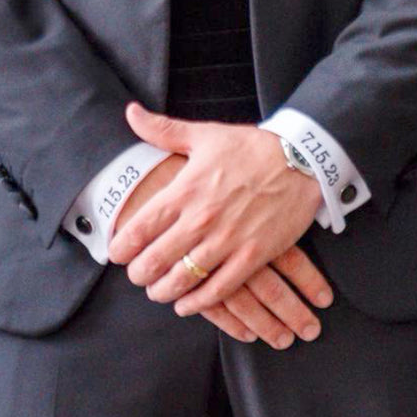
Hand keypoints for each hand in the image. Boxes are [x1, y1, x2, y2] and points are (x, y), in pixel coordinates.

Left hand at [107, 103, 325, 317]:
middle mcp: (201, 218)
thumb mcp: (204, 135)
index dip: (121, 247)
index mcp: (186, 189)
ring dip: (163, 291)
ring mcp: (227, 240)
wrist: (300, 159)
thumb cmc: (250, 147)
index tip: (116, 253)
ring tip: (157, 291)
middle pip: (154, 260)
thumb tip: (131, 112)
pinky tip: (186, 304)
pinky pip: (217, 290)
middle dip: (138, 274)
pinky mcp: (251, 256)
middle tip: (136, 275)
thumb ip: (163, 130)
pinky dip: (197, 302)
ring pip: (182, 280)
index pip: (140, 227)